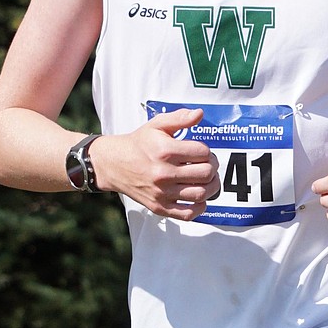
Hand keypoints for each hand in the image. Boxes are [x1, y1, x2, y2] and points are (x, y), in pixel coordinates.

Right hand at [92, 108, 218, 219]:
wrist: (114, 164)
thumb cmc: (138, 144)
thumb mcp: (156, 125)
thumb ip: (179, 118)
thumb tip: (199, 114)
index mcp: (165, 151)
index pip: (202, 152)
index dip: (207, 150)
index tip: (202, 151)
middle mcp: (164, 173)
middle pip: (205, 174)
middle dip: (213, 167)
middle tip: (209, 164)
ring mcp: (162, 193)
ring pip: (200, 194)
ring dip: (211, 186)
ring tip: (208, 179)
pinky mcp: (159, 207)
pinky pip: (187, 214)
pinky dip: (199, 207)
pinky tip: (199, 197)